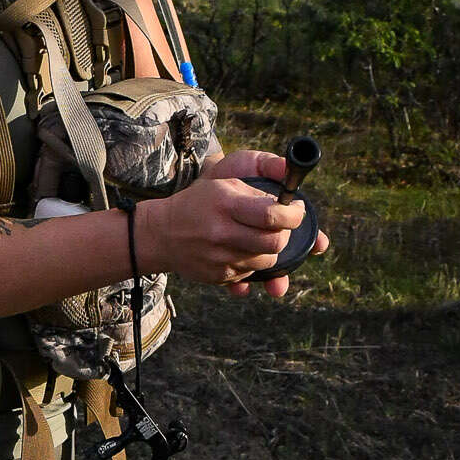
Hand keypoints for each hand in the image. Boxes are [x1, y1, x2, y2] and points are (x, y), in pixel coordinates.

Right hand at [138, 150, 329, 299]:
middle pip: (275, 243)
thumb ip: (257, 192)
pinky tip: (241, 249)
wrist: (163, 233)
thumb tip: (289, 205)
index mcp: (226, 204)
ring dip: (271, 250)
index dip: (294, 215)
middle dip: (286, 235)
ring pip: (267, 261)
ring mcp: (219, 257)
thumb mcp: (224, 184)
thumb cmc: (200, 202)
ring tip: (260, 237)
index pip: (272, 215)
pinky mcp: (218, 275)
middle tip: (282, 226)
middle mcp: (222, 233)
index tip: (297, 210)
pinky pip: (250, 274)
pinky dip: (253, 262)